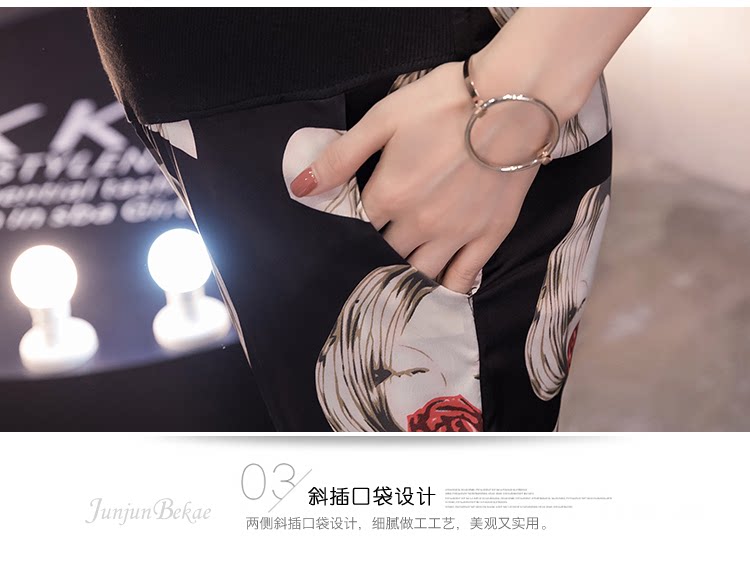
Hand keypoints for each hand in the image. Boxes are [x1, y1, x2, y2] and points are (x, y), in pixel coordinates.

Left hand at [290, 60, 548, 293]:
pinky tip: (437, 290)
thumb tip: (299, 188)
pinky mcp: (489, 236)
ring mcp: (456, 235)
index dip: (348, 232)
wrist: (513, 100)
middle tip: (372, 252)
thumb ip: (340, 156)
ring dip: (405, 275)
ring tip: (398, 275)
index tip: (345, 235)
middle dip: (374, 255)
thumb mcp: (383, 119)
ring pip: (419, 273)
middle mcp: (419, 224)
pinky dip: (447, 288)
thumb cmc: (444, 102)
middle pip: (384, 255)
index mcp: (389, 196)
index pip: (356, 229)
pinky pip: (463, 278)